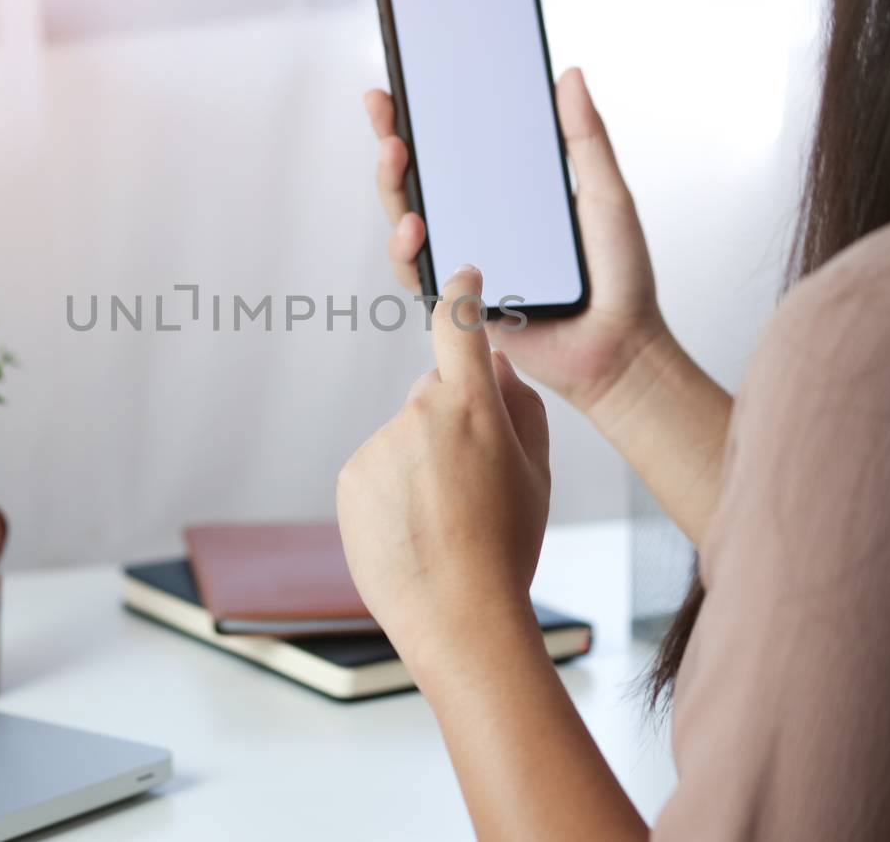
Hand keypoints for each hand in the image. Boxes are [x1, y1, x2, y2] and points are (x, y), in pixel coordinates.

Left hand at [336, 266, 550, 666]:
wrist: (458, 616)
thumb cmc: (508, 546)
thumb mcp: (537, 473)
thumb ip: (521, 407)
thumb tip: (494, 365)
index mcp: (472, 406)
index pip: (460, 326)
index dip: (462, 295)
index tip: (464, 273)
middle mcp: (418, 414)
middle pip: (433, 395)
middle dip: (451, 422)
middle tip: (474, 484)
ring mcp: (379, 445)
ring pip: (405, 437)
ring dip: (420, 462)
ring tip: (444, 520)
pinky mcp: (352, 477)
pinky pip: (378, 468)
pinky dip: (393, 490)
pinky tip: (414, 530)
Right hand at [365, 68, 665, 413]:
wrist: (620, 349)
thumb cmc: (621, 277)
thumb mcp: (606, 195)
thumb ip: (585, 138)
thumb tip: (568, 74)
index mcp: (508, 193)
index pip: (457, 147)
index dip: (427, 115)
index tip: (407, 78)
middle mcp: (479, 223)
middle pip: (420, 178)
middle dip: (392, 138)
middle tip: (382, 106)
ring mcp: (465, 260)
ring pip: (407, 221)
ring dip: (393, 186)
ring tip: (395, 155)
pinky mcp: (458, 299)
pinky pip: (419, 273)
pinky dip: (408, 249)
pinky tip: (414, 226)